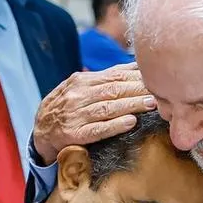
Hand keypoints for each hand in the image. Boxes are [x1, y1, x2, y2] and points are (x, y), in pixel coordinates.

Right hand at [31, 63, 155, 164]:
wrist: (40, 131)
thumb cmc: (66, 108)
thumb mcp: (80, 89)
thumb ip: (104, 80)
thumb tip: (135, 67)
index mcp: (81, 82)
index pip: (113, 75)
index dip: (136, 76)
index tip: (157, 76)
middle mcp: (78, 96)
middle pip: (113, 90)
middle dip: (139, 89)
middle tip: (161, 89)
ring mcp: (75, 115)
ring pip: (108, 108)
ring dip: (132, 105)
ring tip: (152, 103)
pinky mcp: (74, 134)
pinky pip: (97, 129)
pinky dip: (114, 125)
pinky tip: (130, 122)